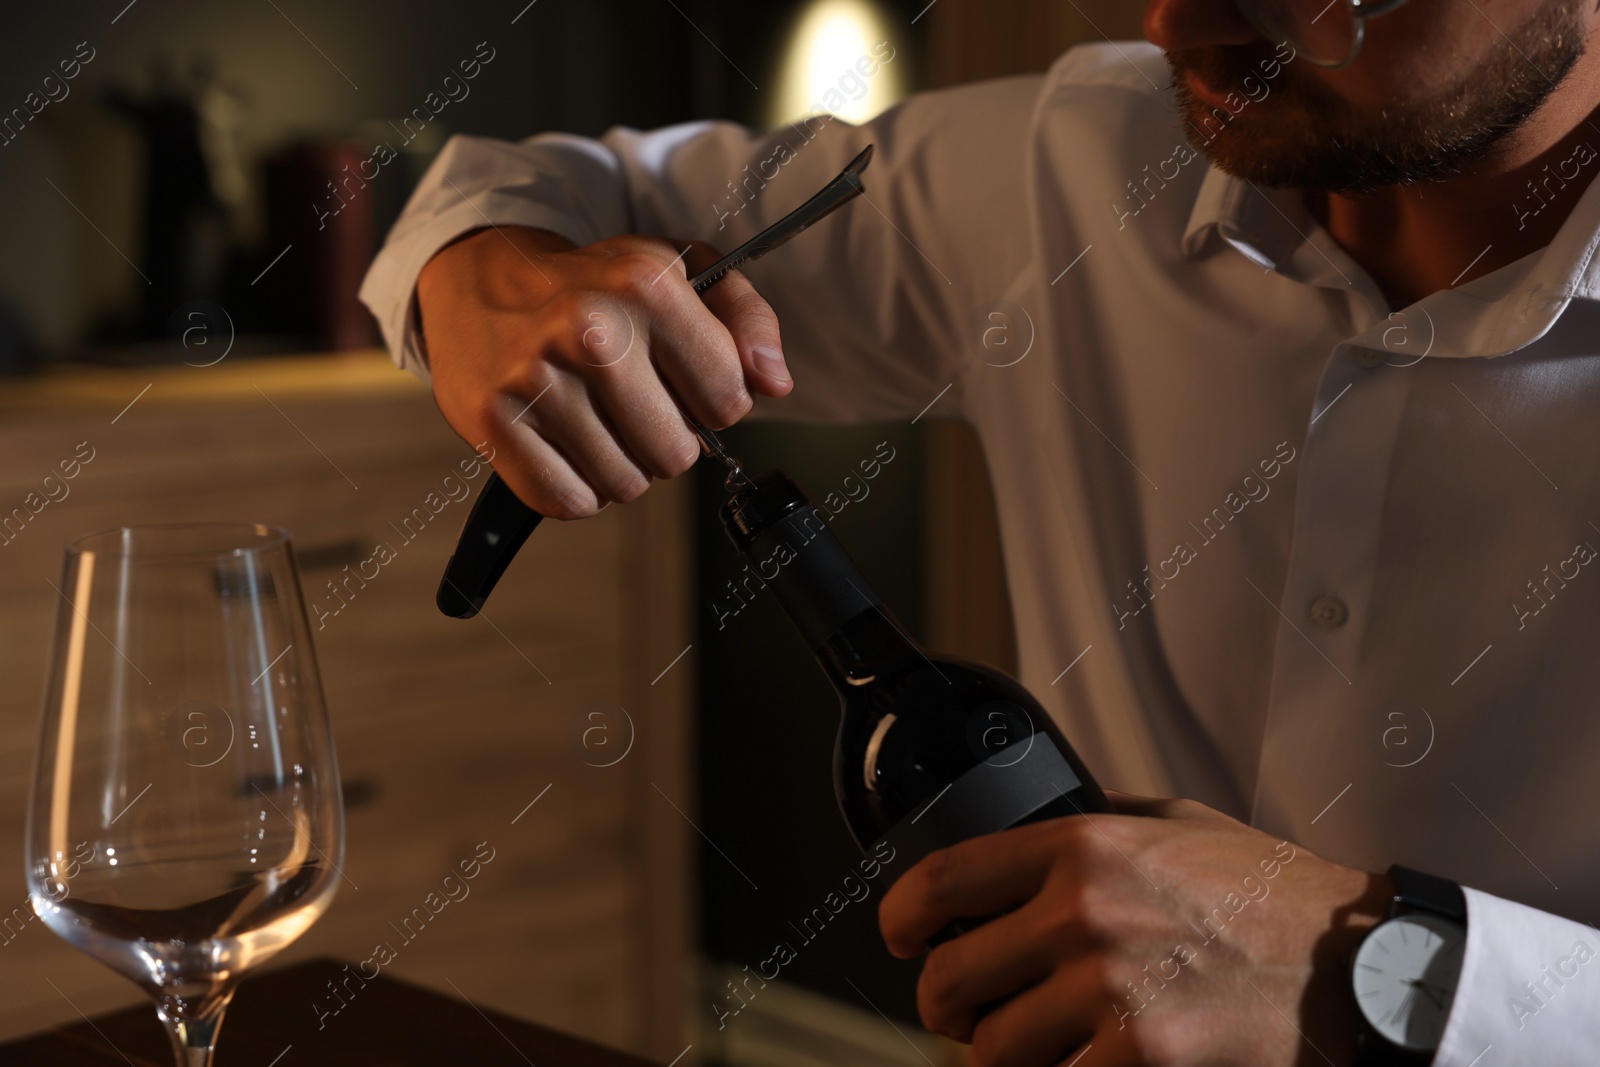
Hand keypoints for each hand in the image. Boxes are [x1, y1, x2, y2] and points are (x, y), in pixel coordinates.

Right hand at [417, 226, 793, 518]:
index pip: (729, 401)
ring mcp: (538, 380)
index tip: (682, 381)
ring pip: (626, 485)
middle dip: (666, 438)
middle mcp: (592, 331)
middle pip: (678, 455)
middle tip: (633, 402)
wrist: (477, 280)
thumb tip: (774, 383)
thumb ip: (745, 318)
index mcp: (647, 286)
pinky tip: (565, 441)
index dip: (714, 401)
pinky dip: (576, 486)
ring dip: (621, 464)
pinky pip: (570, 502)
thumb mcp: (678, 270)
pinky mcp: (497, 423)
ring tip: (596, 418)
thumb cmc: (592, 283)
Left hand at [878, 793, 1393, 1066]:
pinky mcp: (1141, 1059)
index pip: (942, 881)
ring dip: (1002, 1056)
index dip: (898, 918)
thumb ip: (1101, 821)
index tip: (899, 938)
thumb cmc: (1275, 897)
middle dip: (947, 1007)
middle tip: (968, 1013)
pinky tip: (1085, 1064)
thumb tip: (1033, 826)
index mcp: (1083, 849)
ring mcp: (1109, 994)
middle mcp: (1083, 915)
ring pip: (992, 1051)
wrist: (1363, 969)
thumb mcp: (1179, 824)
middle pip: (949, 981)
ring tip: (1032, 1046)